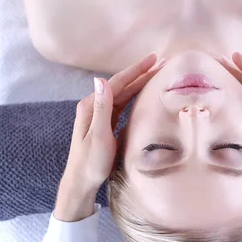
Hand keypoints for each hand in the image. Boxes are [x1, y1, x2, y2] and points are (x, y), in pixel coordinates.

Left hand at [61, 53, 164, 192]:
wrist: (81, 182)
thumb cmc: (90, 162)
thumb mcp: (98, 136)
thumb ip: (102, 108)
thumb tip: (101, 80)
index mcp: (91, 106)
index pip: (117, 83)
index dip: (135, 70)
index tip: (152, 59)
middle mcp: (94, 106)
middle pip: (121, 86)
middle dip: (140, 74)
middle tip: (160, 63)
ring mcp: (99, 115)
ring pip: (123, 94)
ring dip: (139, 84)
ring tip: (156, 74)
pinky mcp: (105, 124)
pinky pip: (122, 105)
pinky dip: (134, 97)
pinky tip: (143, 94)